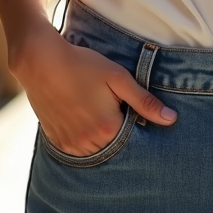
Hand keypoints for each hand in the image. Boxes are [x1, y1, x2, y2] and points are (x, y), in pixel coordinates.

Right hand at [12, 17, 176, 154]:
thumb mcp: (118, 78)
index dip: (134, 124)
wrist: (41, 62)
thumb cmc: (82, 65)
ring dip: (101, 138)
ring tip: (95, 111)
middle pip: (114, 146)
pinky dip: (83, 139)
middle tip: (109, 108)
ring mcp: (71, 144)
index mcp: (107, 128)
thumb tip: (171, 119)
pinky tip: (81, 117)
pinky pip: (77, 149)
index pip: (133, 139)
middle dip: (117, 132)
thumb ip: (144, 101)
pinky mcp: (57, 141)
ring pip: (95, 150)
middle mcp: (89, 142)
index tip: (129, 110)